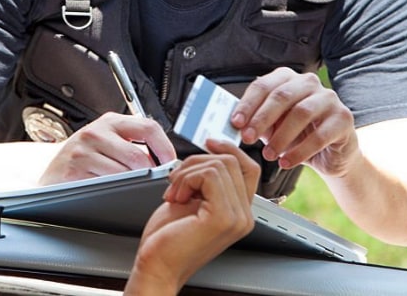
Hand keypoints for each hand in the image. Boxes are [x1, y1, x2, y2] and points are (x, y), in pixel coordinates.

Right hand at [38, 112, 176, 184]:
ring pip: (123, 174)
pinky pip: (105, 185)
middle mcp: (96, 132)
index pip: (148, 127)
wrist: (52, 174)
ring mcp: (83, 150)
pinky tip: (108, 191)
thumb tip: (165, 160)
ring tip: (126, 189)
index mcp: (110, 122)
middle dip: (149, 176)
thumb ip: (133, 144)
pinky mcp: (74, 170)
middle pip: (138, 157)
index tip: (170, 164)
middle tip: (152, 185)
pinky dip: (113, 192)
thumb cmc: (83, 160)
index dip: (165, 148)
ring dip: (131, 186)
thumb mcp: (108, 142)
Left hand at [125, 141, 258, 294]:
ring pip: (218, 164)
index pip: (249, 168)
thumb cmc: (168, 236)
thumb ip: (208, 180)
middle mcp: (244, 216)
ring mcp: (237, 217)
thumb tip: (210, 153)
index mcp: (239, 211)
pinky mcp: (223, 217)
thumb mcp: (192, 199)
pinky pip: (208, 175)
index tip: (209, 142)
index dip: (230, 149)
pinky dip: (186, 179)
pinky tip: (176, 198)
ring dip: (186, 173)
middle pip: (231, 161)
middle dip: (195, 162)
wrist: (156, 264)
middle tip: (177, 181)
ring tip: (175, 193)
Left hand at [230, 68, 358, 175]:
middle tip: (247, 138)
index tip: (235, 123)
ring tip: (268, 155)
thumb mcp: (270, 126)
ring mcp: (329, 98)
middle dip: (261, 119)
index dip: (247, 104)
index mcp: (287, 77)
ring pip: (301, 113)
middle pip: (281, 96)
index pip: (263, 86)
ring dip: (280, 137)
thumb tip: (231, 123)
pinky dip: (299, 151)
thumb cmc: (293, 135)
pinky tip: (286, 162)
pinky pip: (320, 135)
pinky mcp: (344, 118)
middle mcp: (309, 82)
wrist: (330, 154)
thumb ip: (253, 120)